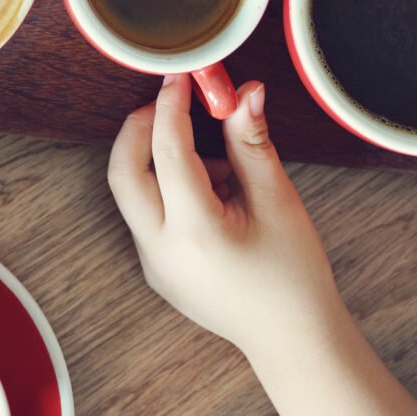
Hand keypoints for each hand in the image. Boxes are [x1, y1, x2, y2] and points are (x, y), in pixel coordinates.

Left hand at [107, 74, 348, 354]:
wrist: (291, 338)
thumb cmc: (292, 274)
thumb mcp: (278, 201)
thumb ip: (252, 142)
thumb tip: (245, 92)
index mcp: (195, 232)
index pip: (168, 151)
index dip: (172, 106)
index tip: (181, 77)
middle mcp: (161, 251)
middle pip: (123, 172)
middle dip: (142, 128)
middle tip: (174, 103)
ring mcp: (153, 264)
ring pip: (132, 194)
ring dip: (157, 160)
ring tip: (221, 166)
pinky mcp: (156, 269)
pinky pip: (147, 215)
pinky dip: (167, 189)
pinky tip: (217, 194)